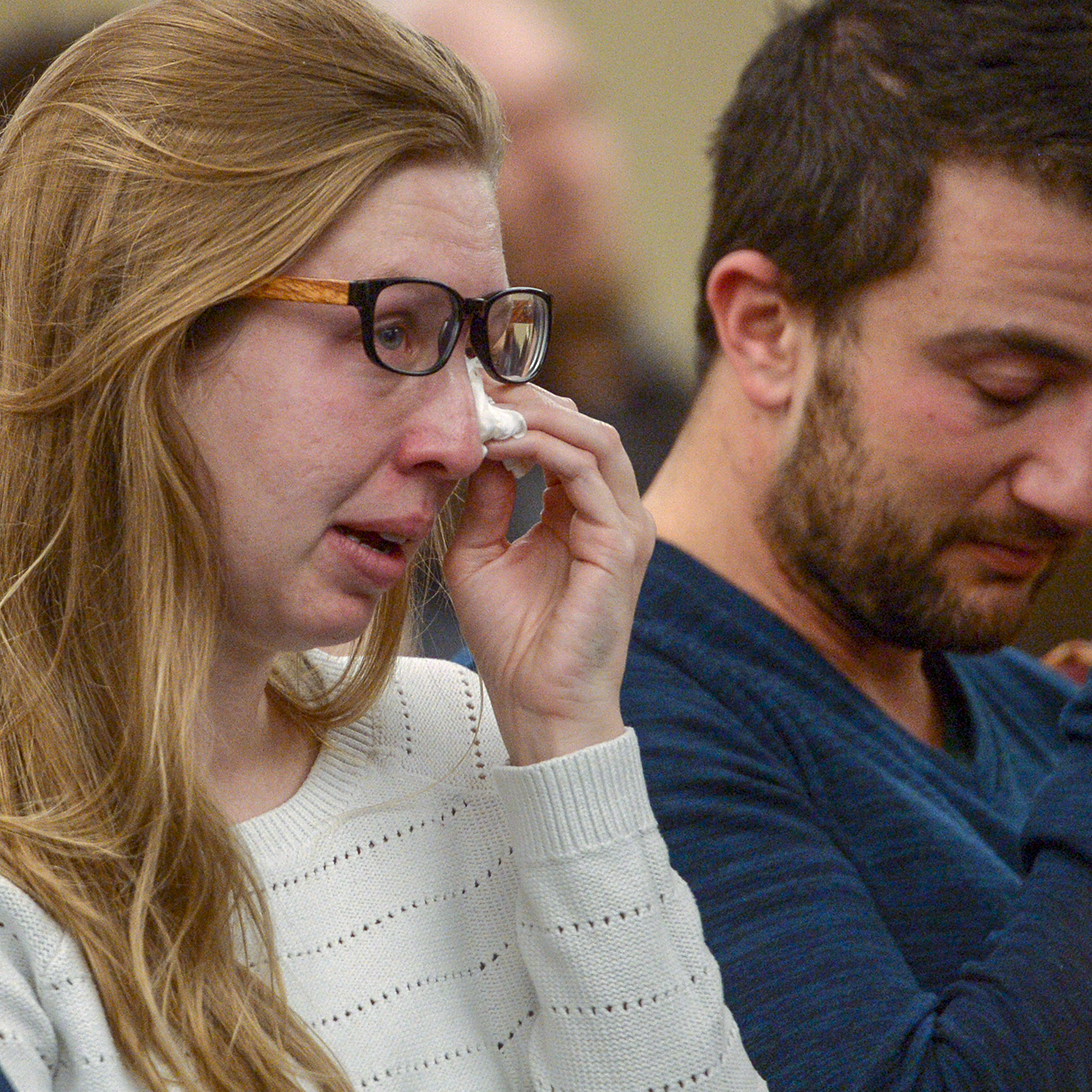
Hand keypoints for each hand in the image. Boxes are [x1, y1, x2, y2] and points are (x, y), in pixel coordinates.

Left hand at [444, 377, 652, 763]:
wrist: (537, 704)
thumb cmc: (510, 642)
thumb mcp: (478, 555)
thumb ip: (483, 501)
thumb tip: (475, 449)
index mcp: (582, 514)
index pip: (563, 439)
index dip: (519, 411)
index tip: (468, 394)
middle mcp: (611, 514)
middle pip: (584, 427)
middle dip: (530, 400)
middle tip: (477, 387)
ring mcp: (624, 527)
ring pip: (595, 438)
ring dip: (539, 415)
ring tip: (489, 408)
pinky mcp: (621, 545)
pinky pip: (589, 473)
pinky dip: (546, 448)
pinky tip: (504, 444)